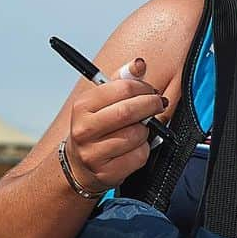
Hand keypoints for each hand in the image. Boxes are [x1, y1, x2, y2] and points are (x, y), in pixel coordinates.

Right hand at [64, 58, 167, 192]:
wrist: (78, 166)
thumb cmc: (96, 129)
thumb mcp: (101, 101)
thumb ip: (121, 81)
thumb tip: (139, 64)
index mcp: (83, 106)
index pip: (122, 88)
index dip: (143, 88)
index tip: (150, 91)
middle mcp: (84, 130)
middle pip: (129, 111)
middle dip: (150, 106)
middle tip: (158, 104)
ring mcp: (94, 153)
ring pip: (136, 135)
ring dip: (146, 130)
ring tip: (140, 129)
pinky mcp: (107, 172)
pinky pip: (139, 156)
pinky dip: (144, 150)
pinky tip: (135, 147)